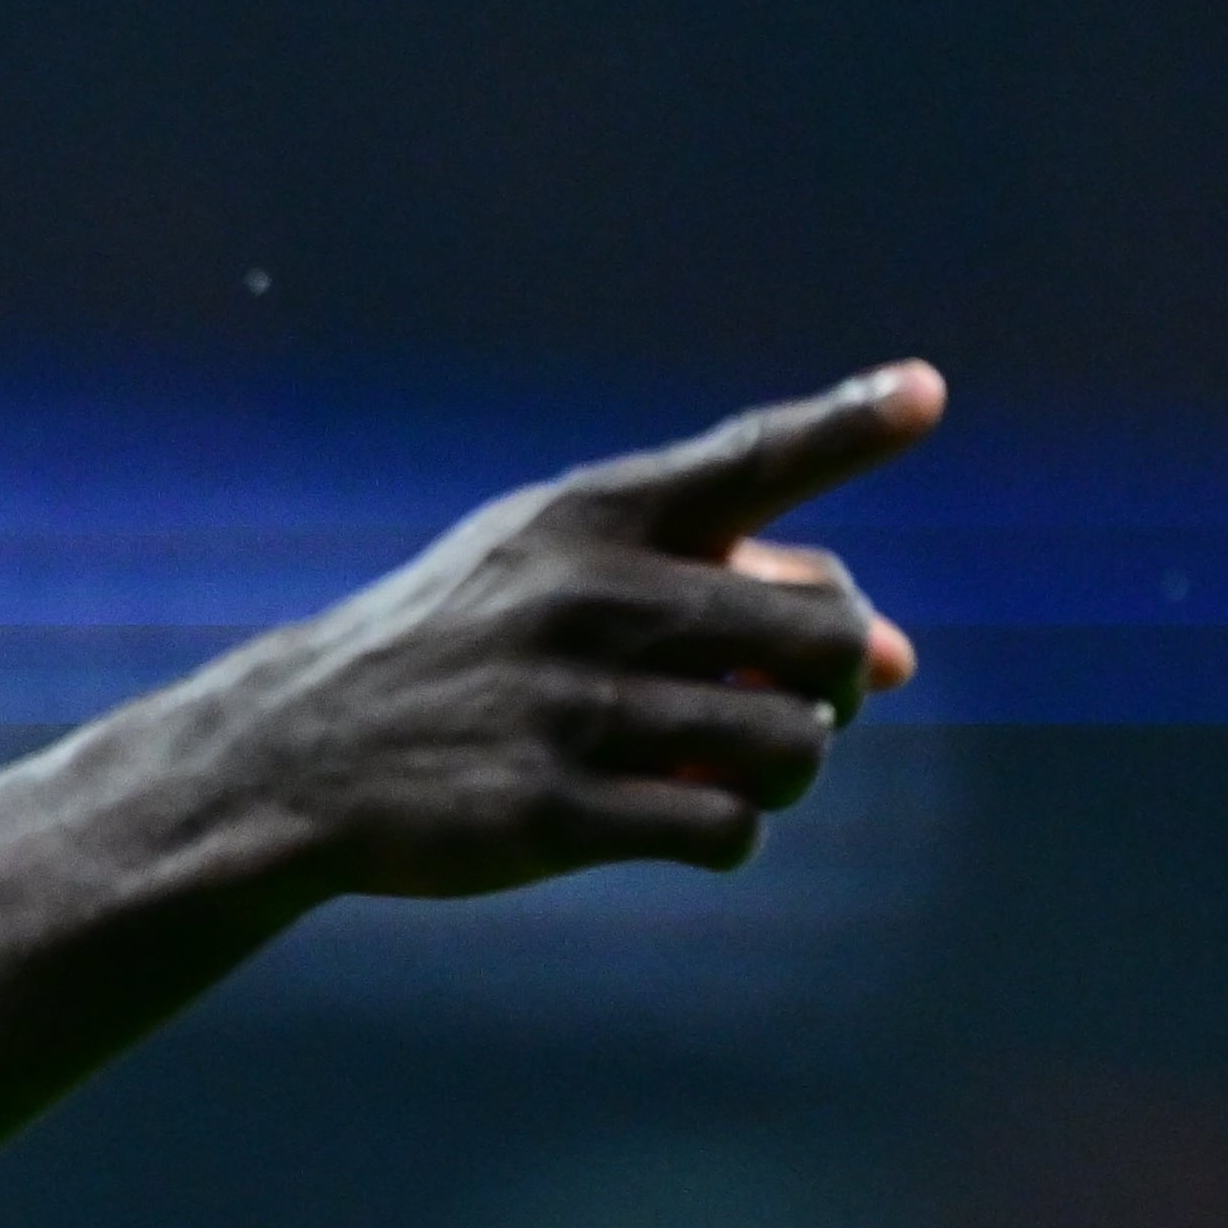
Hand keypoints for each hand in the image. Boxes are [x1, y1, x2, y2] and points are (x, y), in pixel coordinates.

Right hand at [271, 361, 939, 897]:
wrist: (299, 749)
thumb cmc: (460, 649)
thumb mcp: (551, 568)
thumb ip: (719, 583)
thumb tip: (898, 657)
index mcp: (591, 516)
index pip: (747, 458)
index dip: (849, 423)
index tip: (928, 393)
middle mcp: (590, 597)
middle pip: (822, 634)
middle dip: (837, 681)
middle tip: (791, 701)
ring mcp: (571, 706)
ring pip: (791, 743)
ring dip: (789, 768)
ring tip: (736, 771)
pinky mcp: (552, 811)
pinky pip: (726, 829)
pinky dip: (732, 833)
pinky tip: (688, 823)